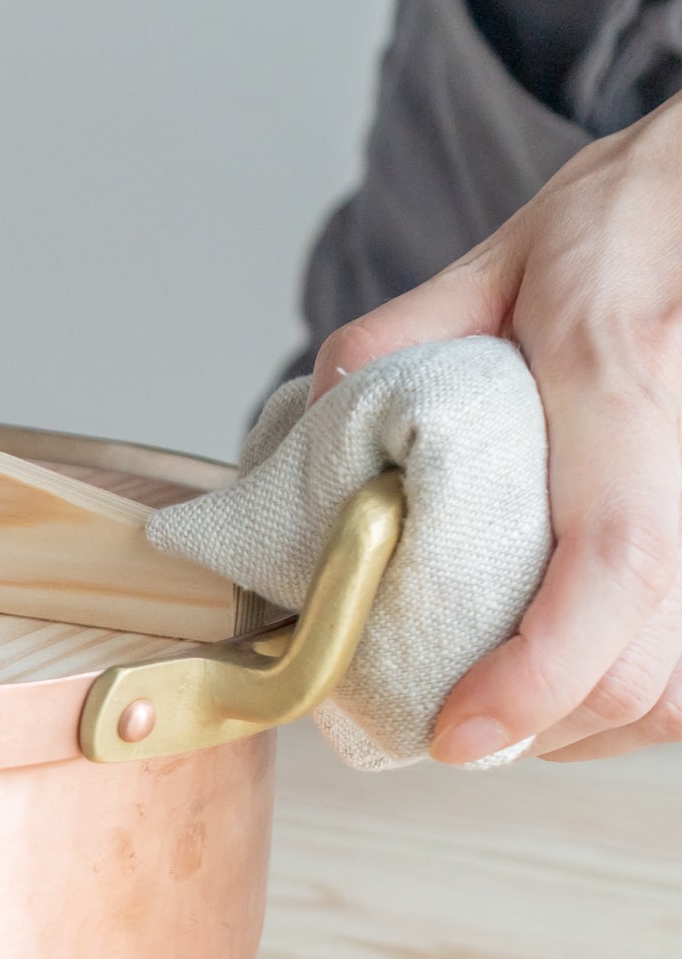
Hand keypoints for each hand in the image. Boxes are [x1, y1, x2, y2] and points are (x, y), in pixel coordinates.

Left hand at [311, 98, 681, 763]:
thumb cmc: (628, 224)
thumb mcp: (497, 261)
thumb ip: (394, 346)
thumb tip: (310, 437)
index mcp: (622, 367)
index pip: (611, 560)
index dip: (537, 675)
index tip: (458, 733)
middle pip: (653, 659)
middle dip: (544, 723)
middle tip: (458, 727)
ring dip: (594, 721)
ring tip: (517, 703)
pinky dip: (645, 691)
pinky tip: (585, 669)